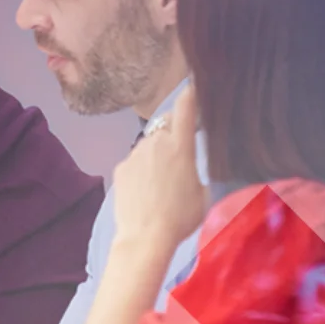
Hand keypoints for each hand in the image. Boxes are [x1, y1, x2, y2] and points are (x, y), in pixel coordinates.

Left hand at [113, 84, 206, 249]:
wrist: (144, 237)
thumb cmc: (181, 218)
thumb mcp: (204, 194)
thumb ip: (200, 170)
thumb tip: (195, 163)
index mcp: (180, 147)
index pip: (185, 107)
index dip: (191, 94)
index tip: (193, 86)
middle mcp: (155, 143)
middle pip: (166, 124)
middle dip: (174, 129)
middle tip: (180, 150)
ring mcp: (134, 154)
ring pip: (149, 143)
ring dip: (157, 151)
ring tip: (162, 179)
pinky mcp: (120, 167)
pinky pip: (135, 160)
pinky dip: (142, 168)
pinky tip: (145, 189)